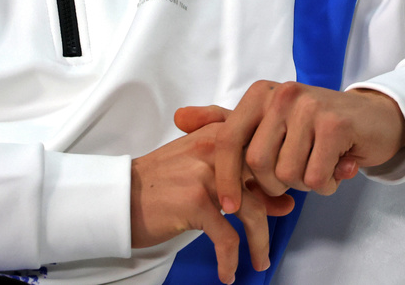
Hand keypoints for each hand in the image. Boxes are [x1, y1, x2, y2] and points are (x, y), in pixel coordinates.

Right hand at [130, 113, 294, 284]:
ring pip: (251, 214)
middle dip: (272, 215)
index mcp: (217, 133)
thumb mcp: (201, 169)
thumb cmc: (159, 184)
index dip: (277, 181)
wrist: (119, 196)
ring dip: (259, 244)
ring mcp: (205, 174)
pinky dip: (230, 260)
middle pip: (264, 184)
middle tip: (267, 240)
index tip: (279, 203)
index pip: (264, 153)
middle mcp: (214, 149)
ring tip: (259, 261)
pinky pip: (227, 238)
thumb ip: (241, 178)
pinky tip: (227, 272)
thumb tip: (285, 201)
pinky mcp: (195, 202)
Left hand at [177, 82, 404, 215]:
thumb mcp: (267, 121)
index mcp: (259, 95)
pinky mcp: (335, 124)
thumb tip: (179, 118)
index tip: (228, 205)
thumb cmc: (316, 126)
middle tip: (294, 176)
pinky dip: (326, 184)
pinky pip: (316, 178)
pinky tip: (337, 168)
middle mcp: (281, 95)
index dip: (226, 177)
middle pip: (257, 163)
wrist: (373, 119)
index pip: (229, 140)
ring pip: (287, 173)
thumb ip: (224, 122)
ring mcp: (309, 106)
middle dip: (272, 184)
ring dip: (303, 184)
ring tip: (318, 166)